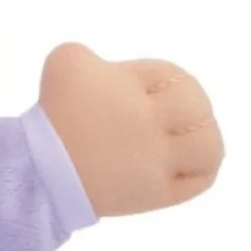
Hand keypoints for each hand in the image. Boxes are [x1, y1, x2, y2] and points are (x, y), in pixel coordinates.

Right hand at [38, 43, 222, 217]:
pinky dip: (201, 170)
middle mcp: (152, 123)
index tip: (142, 90)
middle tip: (169, 112)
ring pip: (208, 146)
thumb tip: (105, 72)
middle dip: (189, 103)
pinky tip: (189, 163)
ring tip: (188, 138)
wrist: (41, 170)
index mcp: (135, 87)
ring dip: (204, 137)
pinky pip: (197, 182)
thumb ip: (91, 56)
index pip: (169, 75)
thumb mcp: (65, 62)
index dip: (160, 79)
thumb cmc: (54, 114)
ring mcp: (158, 161)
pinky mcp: (156, 194)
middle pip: (196, 105)